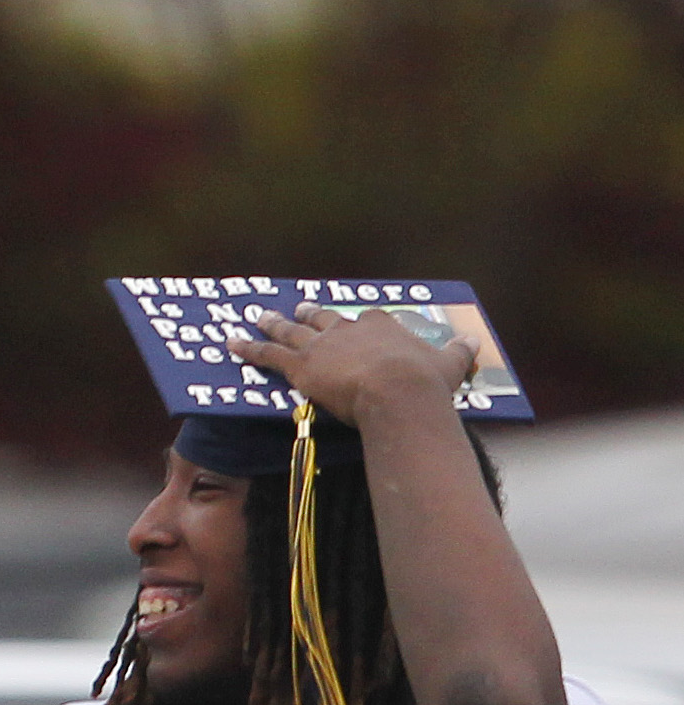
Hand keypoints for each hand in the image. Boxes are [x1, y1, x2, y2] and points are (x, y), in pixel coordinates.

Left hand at [229, 303, 477, 425]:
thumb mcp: (450, 365)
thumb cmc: (425, 384)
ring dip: (274, 325)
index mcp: (383, 327)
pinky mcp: (301, 366)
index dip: (361, 324)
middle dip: (311, 315)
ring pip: (291, 332)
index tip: (356, 322)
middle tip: (301, 309)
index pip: (369, 321)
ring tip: (259, 317)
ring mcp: (322, 346)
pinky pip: (267, 355)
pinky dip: (248, 349)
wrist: (398, 394)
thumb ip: (458, 352)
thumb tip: (474, 342)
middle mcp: (349, 330)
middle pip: (325, 319)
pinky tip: (230, 344)